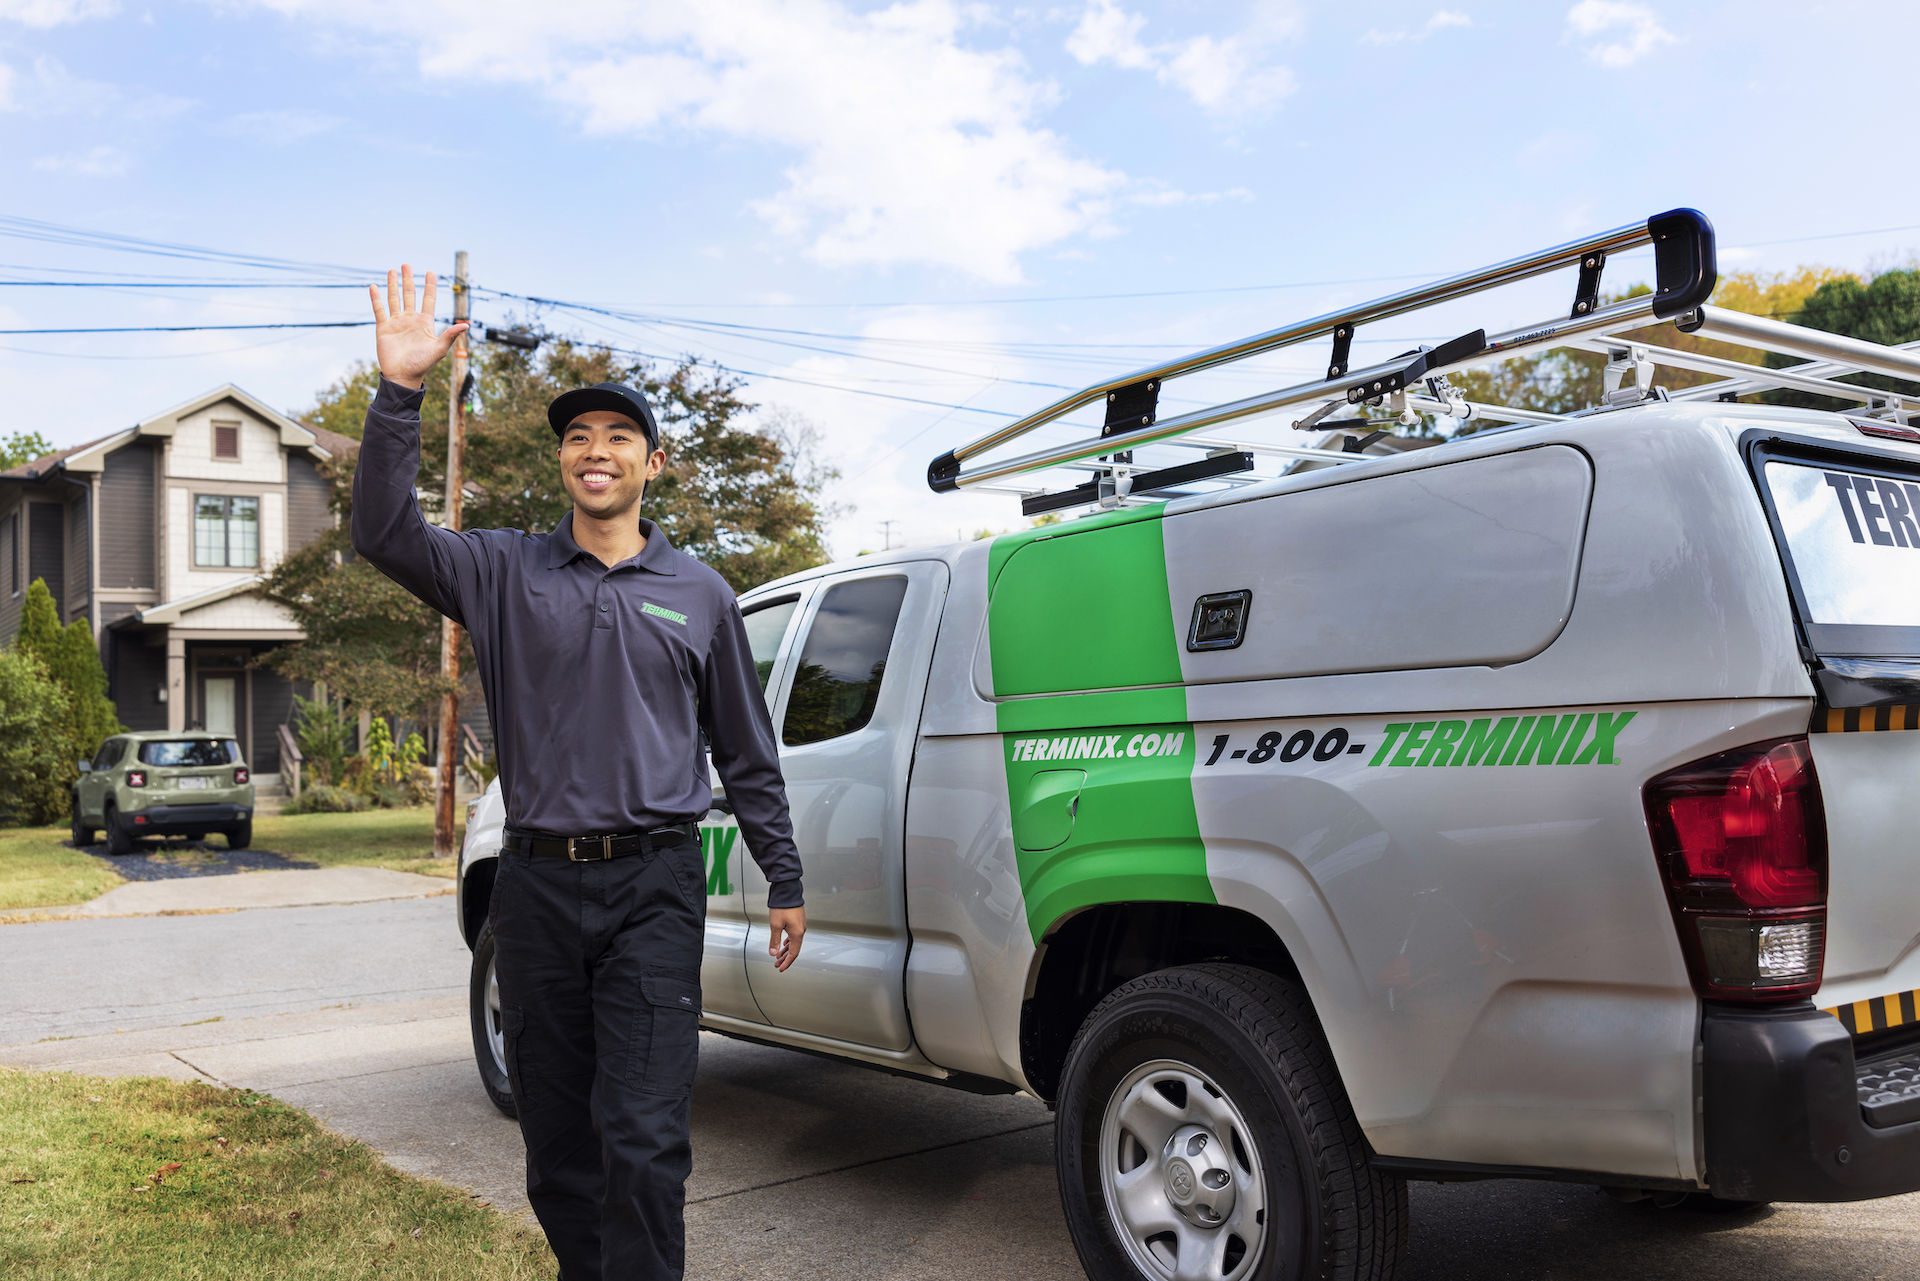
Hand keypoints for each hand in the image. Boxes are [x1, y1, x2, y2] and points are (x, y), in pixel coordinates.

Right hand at [368, 264, 467, 389]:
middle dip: (408, 280)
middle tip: (406, 264)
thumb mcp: (439, 349)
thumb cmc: (422, 365)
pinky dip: (376, 298)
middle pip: (410, 295)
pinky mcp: (383, 328)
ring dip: (393, 285)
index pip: (428, 299)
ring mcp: (397, 323)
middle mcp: (411, 320)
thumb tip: (466, 325)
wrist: (403, 377)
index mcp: (425, 323)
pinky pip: (379, 310)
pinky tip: (374, 286)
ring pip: (394, 299)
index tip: (430, 272)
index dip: (429, 286)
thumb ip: (450, 335)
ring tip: (393, 270)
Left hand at [767, 906, 805, 971]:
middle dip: (785, 958)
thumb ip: (774, 940)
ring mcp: (800, 925)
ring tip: (778, 955)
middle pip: (794, 949)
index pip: (793, 953)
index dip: (787, 962)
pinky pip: (794, 936)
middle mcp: (801, 930)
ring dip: (785, 950)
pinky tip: (784, 943)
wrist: (787, 891)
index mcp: (797, 933)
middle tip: (777, 964)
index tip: (781, 968)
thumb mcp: (775, 925)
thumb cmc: (783, 905)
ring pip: (794, 942)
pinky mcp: (798, 921)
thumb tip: (773, 952)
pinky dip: (788, 942)